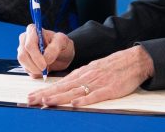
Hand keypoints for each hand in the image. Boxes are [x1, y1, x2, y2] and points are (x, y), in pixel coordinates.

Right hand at [16, 24, 73, 77]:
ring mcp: (23, 50)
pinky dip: (36, 73)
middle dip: (34, 66)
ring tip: (47, 69)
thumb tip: (45, 58)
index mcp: (32, 30)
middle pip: (23, 56)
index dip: (35, 56)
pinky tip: (44, 70)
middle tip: (45, 70)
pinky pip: (26, 70)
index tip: (44, 65)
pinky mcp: (24, 61)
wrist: (63, 54)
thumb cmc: (62, 44)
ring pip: (23, 64)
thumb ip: (54, 48)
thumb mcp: (62, 41)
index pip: (29, 45)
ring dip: (35, 70)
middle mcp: (25, 39)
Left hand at [27, 45, 154, 107]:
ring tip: (46, 102)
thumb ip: (81, 78)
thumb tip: (67, 87)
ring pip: (74, 91)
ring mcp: (97, 83)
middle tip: (31, 101)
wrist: (134, 60)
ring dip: (59, 97)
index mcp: (82, 73)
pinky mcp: (109, 89)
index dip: (45, 90)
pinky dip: (84, 100)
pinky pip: (95, 95)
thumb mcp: (94, 69)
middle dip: (45, 95)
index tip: (32, 96)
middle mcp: (86, 77)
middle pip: (63, 88)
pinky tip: (75, 104)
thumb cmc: (114, 66)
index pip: (60, 83)